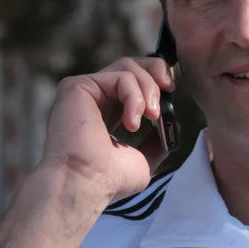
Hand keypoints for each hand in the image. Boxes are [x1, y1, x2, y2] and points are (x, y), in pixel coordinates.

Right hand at [37, 56, 175, 204]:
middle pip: (130, 63)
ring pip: (127, 66)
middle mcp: (93, 98)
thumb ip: (155, 139)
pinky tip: (132, 123)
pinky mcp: (77, 86)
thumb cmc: (110, 180)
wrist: (86, 184)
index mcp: (105, 112)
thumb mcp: (143, 158)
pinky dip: (135, 96)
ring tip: (152, 116)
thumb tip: (170, 123)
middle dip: (156, 71)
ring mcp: (83, 90)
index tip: (171, 90)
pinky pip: (120, 76)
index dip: (155, 78)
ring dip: (149, 88)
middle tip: (170, 89)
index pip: (132, 81)